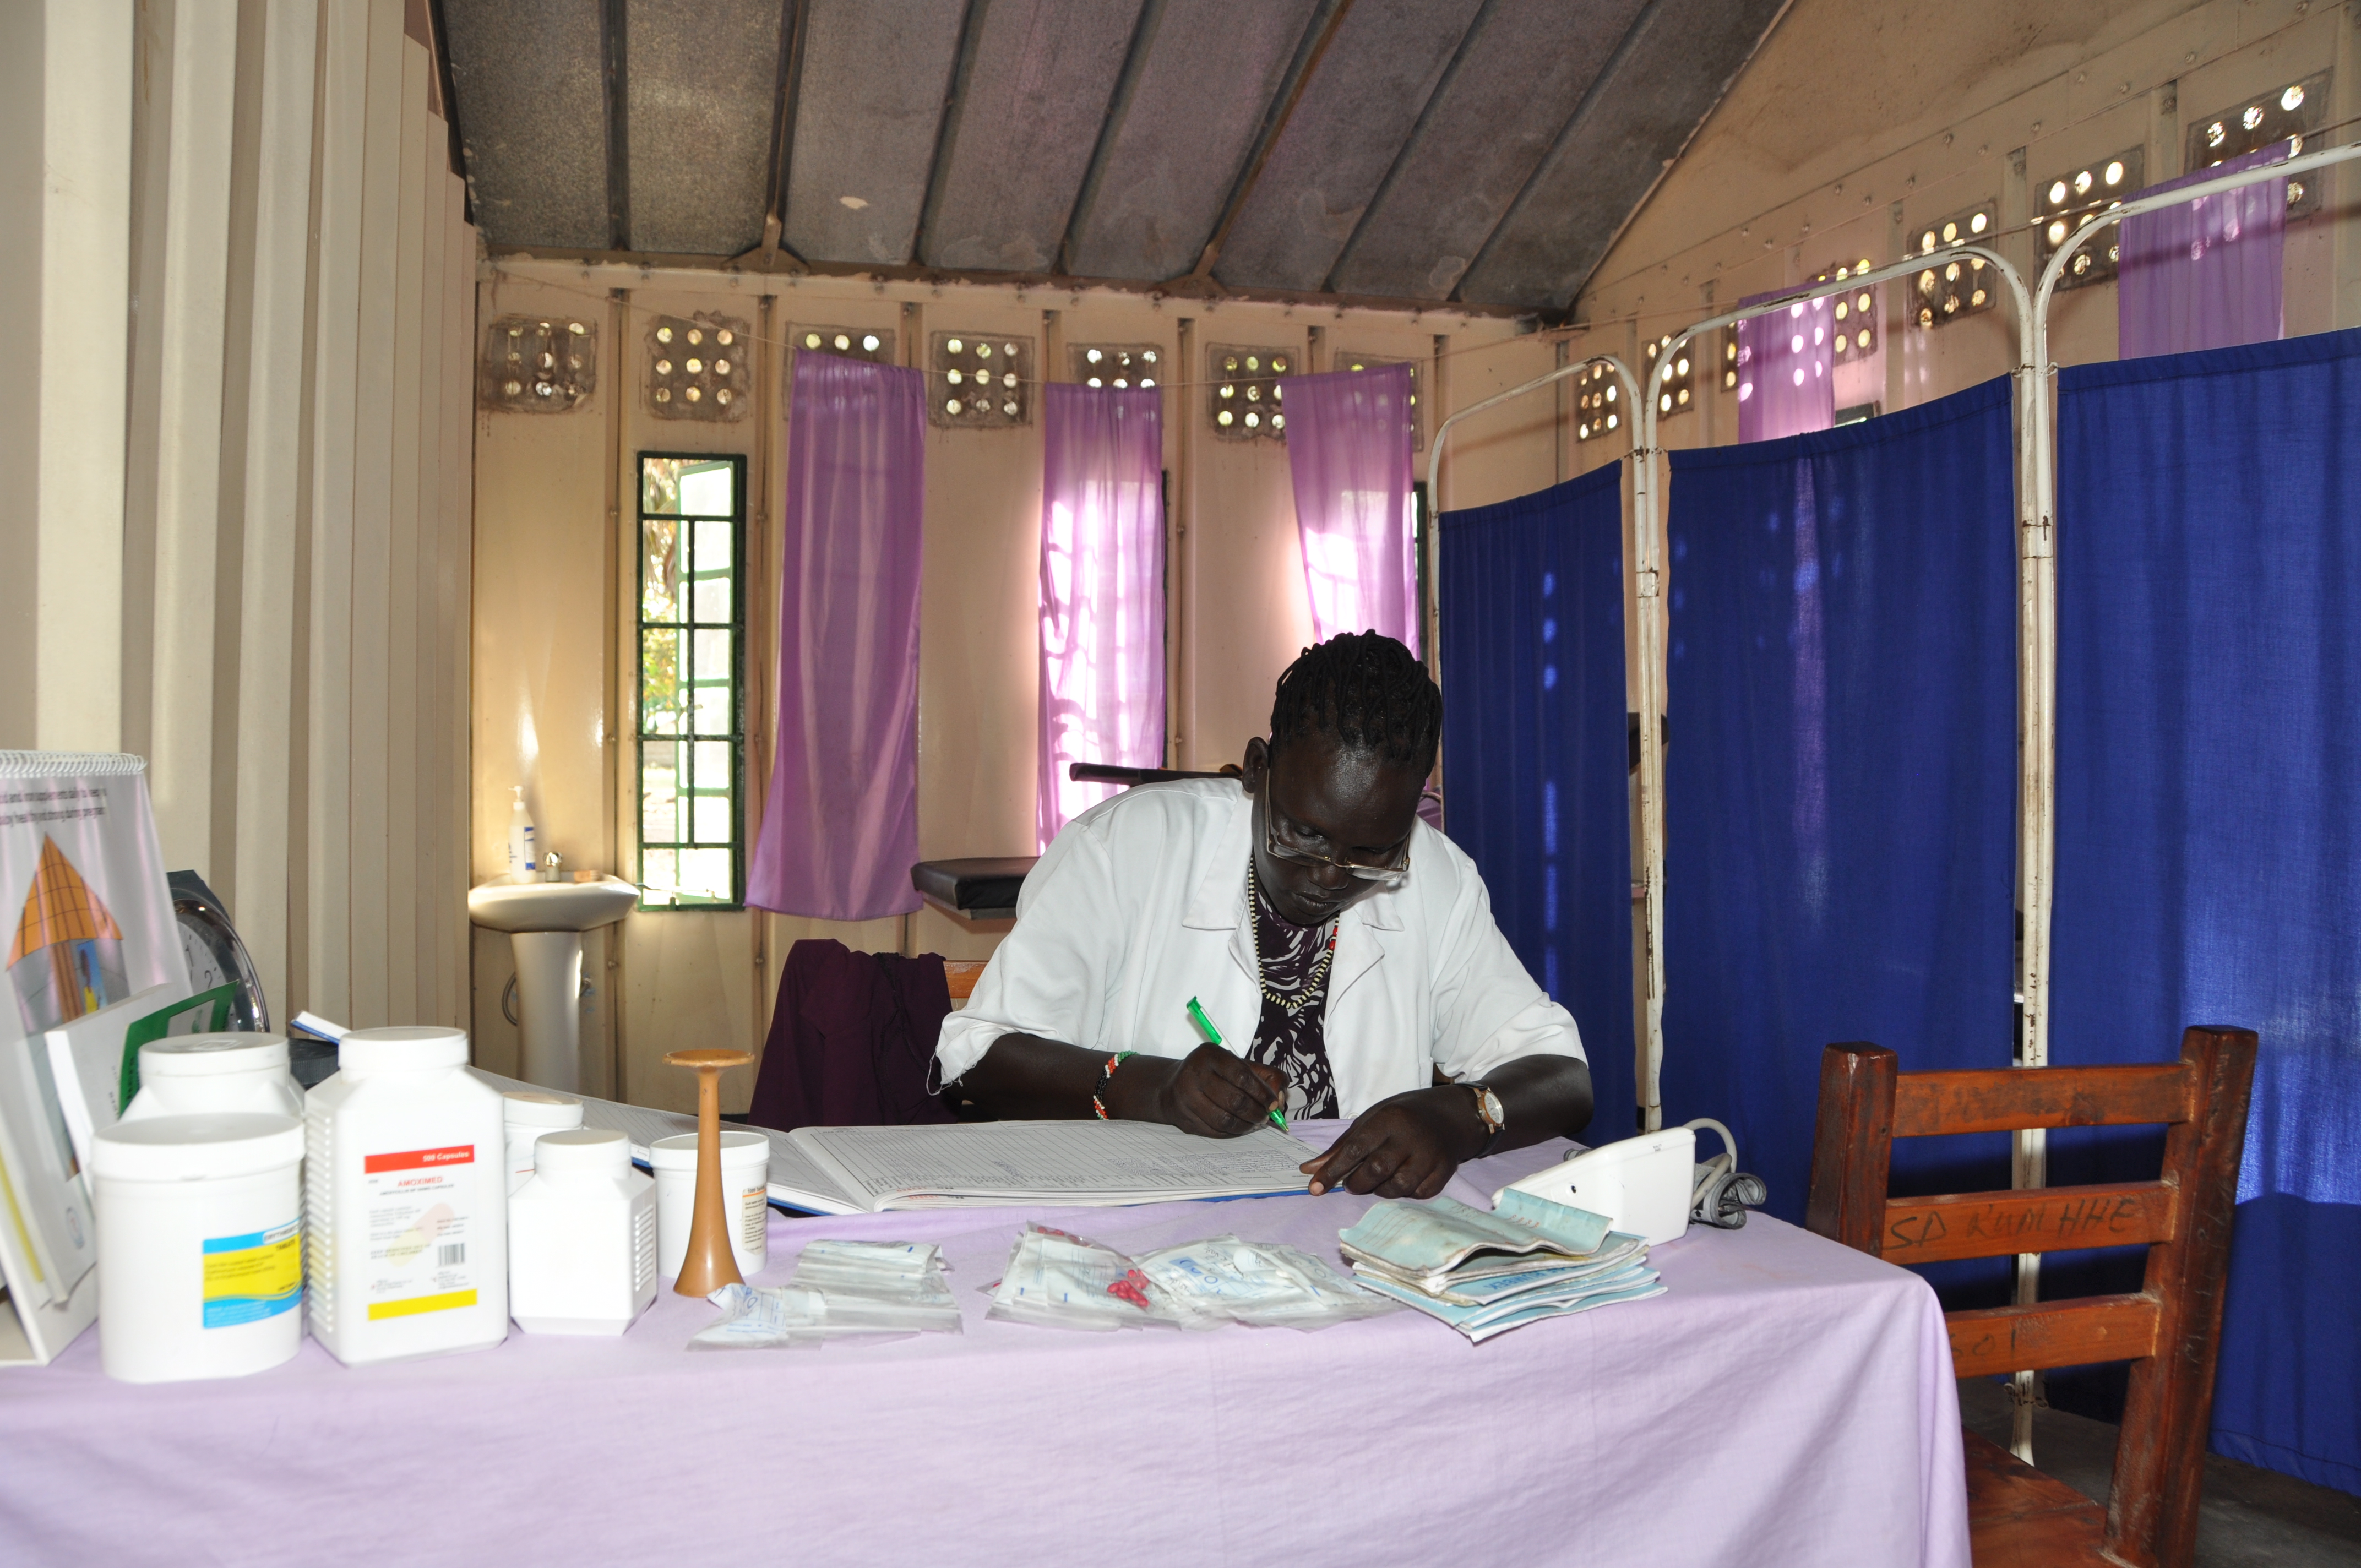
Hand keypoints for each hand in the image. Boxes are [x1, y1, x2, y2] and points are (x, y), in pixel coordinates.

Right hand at [1111, 1044, 1284, 1137]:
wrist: (1172, 1086)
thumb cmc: (1213, 1074)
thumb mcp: (1237, 1065)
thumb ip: (1265, 1076)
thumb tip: (1280, 1098)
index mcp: (1210, 1055)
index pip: (1242, 1076)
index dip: (1262, 1093)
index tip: (1273, 1103)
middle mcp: (1194, 1073)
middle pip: (1234, 1100)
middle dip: (1256, 1112)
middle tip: (1265, 1117)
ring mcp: (1185, 1097)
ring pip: (1225, 1119)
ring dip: (1246, 1126)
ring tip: (1254, 1123)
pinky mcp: (1183, 1117)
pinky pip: (1214, 1131)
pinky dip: (1231, 1132)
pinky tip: (1238, 1127)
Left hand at [1301, 1088, 1484, 1198]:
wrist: (1450, 1116)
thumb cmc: (1403, 1117)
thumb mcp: (1371, 1119)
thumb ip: (1342, 1146)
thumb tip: (1309, 1170)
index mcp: (1389, 1119)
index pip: (1355, 1148)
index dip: (1333, 1171)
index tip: (1315, 1188)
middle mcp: (1410, 1137)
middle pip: (1375, 1171)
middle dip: (1357, 1184)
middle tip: (1352, 1184)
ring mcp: (1430, 1156)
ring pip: (1397, 1187)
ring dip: (1380, 1191)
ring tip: (1377, 1181)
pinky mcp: (1445, 1171)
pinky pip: (1418, 1194)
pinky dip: (1404, 1193)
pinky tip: (1400, 1181)